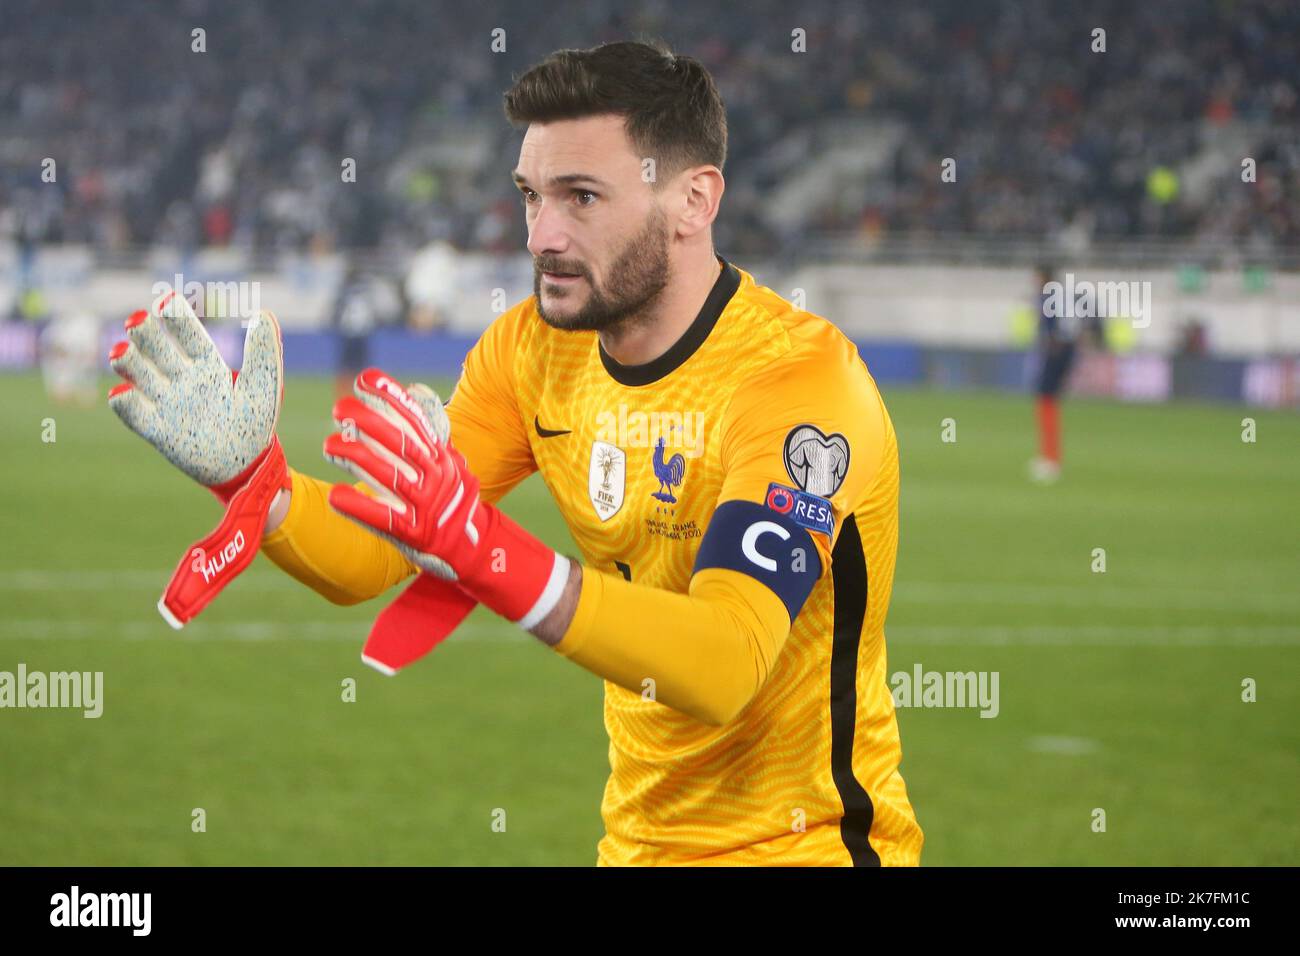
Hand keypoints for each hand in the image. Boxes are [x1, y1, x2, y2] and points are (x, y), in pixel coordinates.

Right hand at [107, 289, 290, 626]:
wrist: (248, 466)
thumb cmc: (254, 422)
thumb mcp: (264, 385)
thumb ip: (264, 351)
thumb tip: (263, 313)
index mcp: (207, 363)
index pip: (187, 334)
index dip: (175, 317)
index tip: (166, 300)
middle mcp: (181, 378)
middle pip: (157, 349)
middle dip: (145, 335)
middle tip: (137, 322)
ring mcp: (166, 402)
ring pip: (139, 375)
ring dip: (127, 364)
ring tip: (120, 353)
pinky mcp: (157, 430)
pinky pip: (135, 415)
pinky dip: (125, 404)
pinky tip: (121, 395)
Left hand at [322, 368, 461, 579]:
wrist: (474, 547)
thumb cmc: (451, 500)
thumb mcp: (449, 462)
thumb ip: (429, 433)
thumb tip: (414, 391)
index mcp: (442, 457)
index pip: (416, 420)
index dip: (391, 397)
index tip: (365, 379)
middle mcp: (437, 477)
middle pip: (401, 444)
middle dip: (368, 422)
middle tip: (339, 407)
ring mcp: (427, 505)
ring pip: (390, 476)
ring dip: (357, 458)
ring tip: (330, 445)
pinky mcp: (415, 533)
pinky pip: (385, 518)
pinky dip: (360, 507)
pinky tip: (336, 496)